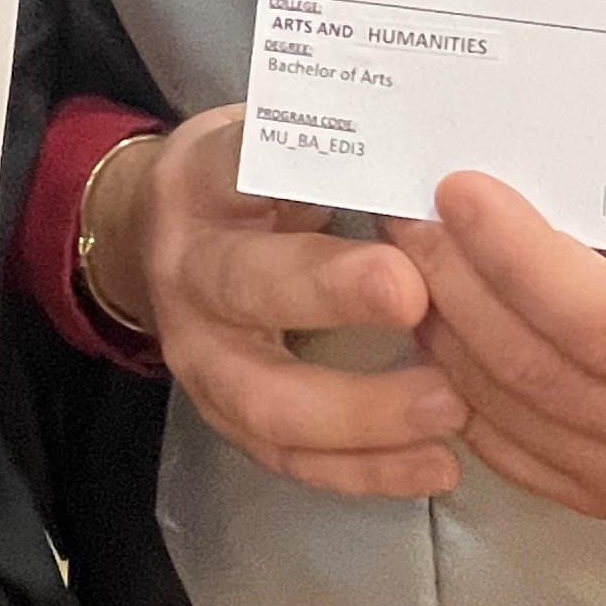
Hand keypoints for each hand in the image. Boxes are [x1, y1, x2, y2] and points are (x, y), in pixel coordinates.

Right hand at [115, 105, 467, 499]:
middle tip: (413, 293)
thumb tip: (445, 146)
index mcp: (202, 180)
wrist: (158, 234)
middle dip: (329, 293)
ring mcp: (197, 354)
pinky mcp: (222, 417)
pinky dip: (364, 471)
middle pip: (247, 284)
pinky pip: (289, 457)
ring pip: (267, 398)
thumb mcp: (273, 135)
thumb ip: (338, 145)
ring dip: (361, 410)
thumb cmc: (250, 176)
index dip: (301, 178)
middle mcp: (189, 268)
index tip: (374, 184)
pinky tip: (436, 466)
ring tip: (448, 405)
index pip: (238, 167)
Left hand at [387, 173, 605, 521]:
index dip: (520, 261)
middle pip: (541, 370)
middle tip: (405, 209)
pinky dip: (454, 378)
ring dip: (442, 327)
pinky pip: (504, 446)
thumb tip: (506, 129)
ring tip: (405, 252)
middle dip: (457, 283)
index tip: (458, 189)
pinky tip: (433, 316)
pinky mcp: (605, 497)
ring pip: (509, 412)